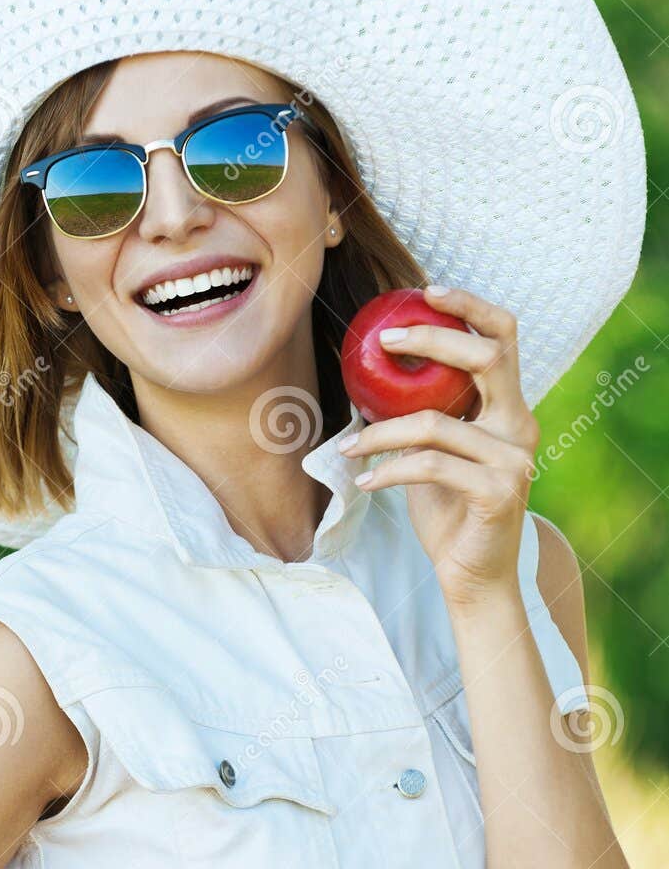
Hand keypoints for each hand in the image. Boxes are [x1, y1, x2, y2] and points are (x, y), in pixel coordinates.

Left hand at [340, 284, 540, 609]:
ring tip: (348, 447)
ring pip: (437, 423)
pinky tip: (364, 480)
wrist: (472, 575)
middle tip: (384, 343)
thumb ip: (419, 413)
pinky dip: (388, 470)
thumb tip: (367, 372)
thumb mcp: (432, 453)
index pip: (505, 337)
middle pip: (487, 357)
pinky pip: (431, 466)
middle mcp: (519, 425)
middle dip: (432, 340)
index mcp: (507, 408)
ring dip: (381, 432)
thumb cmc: (448, 510)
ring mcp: (513, 459)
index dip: (470, 306)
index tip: (426, 292)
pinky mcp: (498, 492)